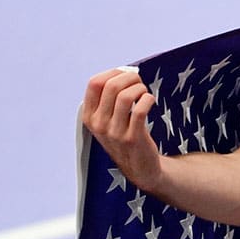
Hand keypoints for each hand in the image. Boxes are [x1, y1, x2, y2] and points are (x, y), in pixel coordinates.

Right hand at [81, 67, 162, 190]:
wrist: (139, 167)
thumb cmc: (126, 136)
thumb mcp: (108, 119)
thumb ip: (110, 98)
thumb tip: (125, 71)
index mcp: (89, 115)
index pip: (94, 83)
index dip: (113, 73)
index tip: (125, 74)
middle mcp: (98, 124)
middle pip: (111, 86)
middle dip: (130, 77)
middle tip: (139, 82)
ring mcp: (114, 132)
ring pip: (125, 96)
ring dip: (140, 88)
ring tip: (144, 93)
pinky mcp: (132, 138)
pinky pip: (140, 110)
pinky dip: (148, 99)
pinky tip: (150, 101)